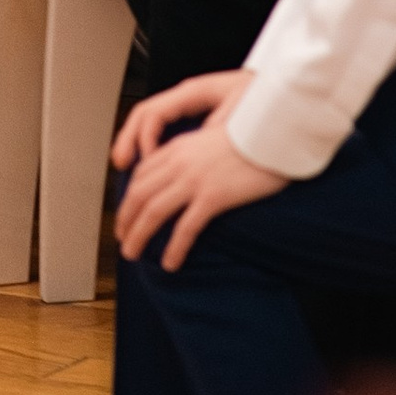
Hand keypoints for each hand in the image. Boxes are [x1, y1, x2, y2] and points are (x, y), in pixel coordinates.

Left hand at [114, 79, 286, 270]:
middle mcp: (179, 162)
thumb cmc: (250, 137)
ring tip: (133, 254)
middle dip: (125, 219)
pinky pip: (185, 227)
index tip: (126, 214)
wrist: (272, 131)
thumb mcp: (211, 138)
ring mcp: (194, 180)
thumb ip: (194, 153)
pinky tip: (170, 263)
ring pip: (153, 212)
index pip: (140, 175)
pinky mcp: (213, 196)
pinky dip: (174, 248)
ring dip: (139, 236)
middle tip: (123, 240)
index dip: (128, 197)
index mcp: (177, 147)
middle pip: (138, 194)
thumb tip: (185, 174)